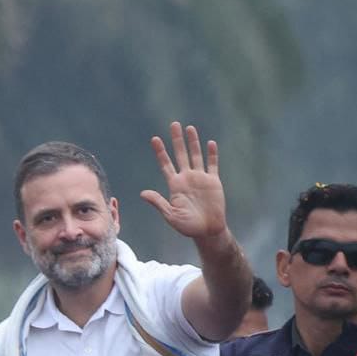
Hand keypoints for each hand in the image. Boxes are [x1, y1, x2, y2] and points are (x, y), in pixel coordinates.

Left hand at [140, 122, 227, 239]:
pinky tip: (210, 143)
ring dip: (193, 142)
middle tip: (173, 124)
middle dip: (177, 140)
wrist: (207, 231)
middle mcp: (187, 178)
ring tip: (189, 128)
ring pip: (196, 155)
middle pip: (180, 154)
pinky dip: (211, 154)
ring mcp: (200, 178)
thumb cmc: (187, 226)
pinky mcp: (213, 182)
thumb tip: (142, 194)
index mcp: (175, 185)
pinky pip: (212, 165)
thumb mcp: (170, 215)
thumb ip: (158, 202)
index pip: (166, 164)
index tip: (155, 139)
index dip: (160, 152)